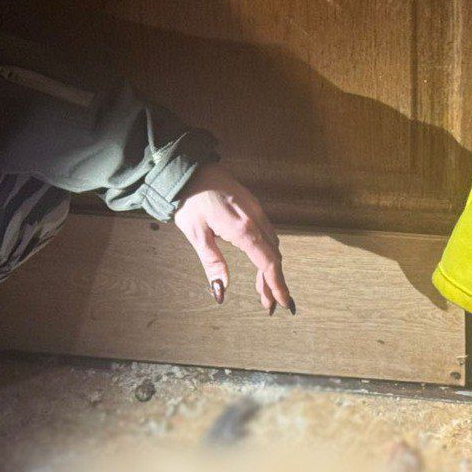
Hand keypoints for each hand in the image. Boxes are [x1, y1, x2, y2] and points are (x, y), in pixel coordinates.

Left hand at [172, 163, 293, 313]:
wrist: (190, 168)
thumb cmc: (189, 200)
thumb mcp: (195, 234)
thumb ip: (212, 263)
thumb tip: (221, 291)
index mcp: (242, 229)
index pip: (268, 263)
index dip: (277, 285)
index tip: (282, 303)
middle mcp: (255, 219)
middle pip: (273, 256)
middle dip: (273, 282)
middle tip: (268, 303)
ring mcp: (256, 210)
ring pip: (272, 245)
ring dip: (270, 268)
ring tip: (263, 288)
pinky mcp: (253, 206)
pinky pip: (268, 233)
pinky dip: (267, 252)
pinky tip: (260, 260)